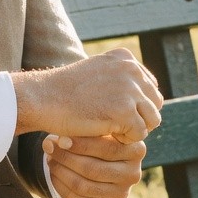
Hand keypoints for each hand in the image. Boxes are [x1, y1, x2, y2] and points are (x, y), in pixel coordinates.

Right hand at [13, 47, 163, 143]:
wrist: (42, 99)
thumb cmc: (65, 91)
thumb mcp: (97, 73)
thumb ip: (121, 79)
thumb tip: (148, 96)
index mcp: (125, 58)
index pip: (149, 87)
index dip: (135, 105)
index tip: (114, 112)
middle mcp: (131, 70)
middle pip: (155, 103)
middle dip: (139, 117)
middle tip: (114, 125)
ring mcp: (129, 90)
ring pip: (152, 120)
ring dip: (134, 129)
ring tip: (111, 129)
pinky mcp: (124, 112)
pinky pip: (140, 134)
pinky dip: (124, 139)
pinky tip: (105, 133)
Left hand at [42, 133, 145, 197]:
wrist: (105, 163)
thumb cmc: (100, 139)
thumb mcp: (98, 131)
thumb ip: (79, 131)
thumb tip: (49, 142)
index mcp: (136, 150)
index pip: (107, 149)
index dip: (81, 144)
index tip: (61, 139)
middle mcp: (133, 174)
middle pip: (93, 169)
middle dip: (67, 158)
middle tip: (50, 148)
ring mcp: (121, 193)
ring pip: (83, 186)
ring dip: (61, 172)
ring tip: (49, 159)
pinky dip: (61, 187)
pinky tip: (53, 174)